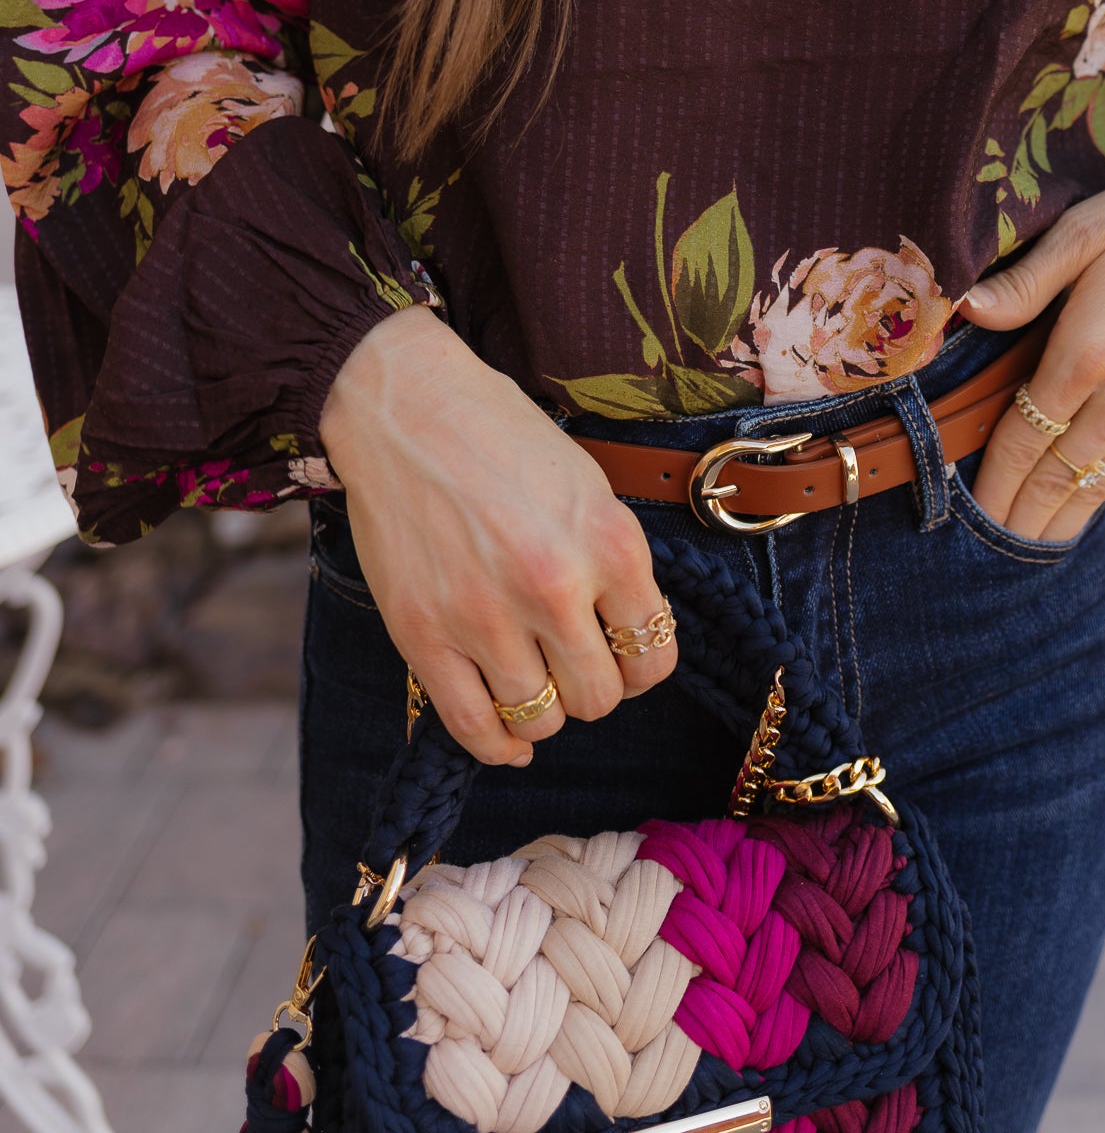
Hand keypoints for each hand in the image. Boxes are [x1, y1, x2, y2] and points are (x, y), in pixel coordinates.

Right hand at [319, 307, 676, 764]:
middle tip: (572, 663)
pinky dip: (497, 743)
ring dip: (543, 710)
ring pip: (539, 718)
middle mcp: (555, 586)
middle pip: (598, 698)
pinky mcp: (424, 635)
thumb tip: (630, 635)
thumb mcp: (588, 485)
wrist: (406, 406)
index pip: (653, 656)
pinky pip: (474, 726)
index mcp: (609, 543)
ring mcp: (485, 616)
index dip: (640, 664)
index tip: (620, 654)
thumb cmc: (502, 435)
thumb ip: (613, 561)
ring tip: (533, 679)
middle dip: (591, 688)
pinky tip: (506, 733)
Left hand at [959, 125, 1104, 540]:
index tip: (961, 508)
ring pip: (1096, 480)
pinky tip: (1075, 505)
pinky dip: (1095, 493)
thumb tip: (967, 310)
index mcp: (1091, 350)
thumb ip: (1025, 280)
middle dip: (1016, 515)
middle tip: (979, 551)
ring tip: (1020, 548)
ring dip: (1056, 518)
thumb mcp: (1088, 226)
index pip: (1024, 434)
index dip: (990, 476)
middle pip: (1057, 474)